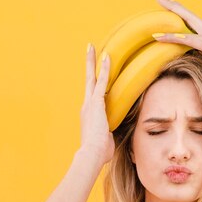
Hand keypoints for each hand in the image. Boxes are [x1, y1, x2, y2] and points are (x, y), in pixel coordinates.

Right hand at [80, 44, 115, 165]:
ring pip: (92, 77)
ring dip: (93, 62)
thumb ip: (110, 135)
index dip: (94, 82)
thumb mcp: (106, 140)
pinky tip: (107, 58)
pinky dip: (105, 70)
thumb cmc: (99, 152)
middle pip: (88, 80)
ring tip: (93, 47)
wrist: (92, 153)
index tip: (94, 72)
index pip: (93, 94)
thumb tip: (114, 139)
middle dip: (89, 65)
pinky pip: (101, 82)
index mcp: (89, 114)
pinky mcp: (96, 103)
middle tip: (89, 50)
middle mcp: (87, 106)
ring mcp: (90, 103)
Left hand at [152, 0, 201, 86]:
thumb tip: (193, 62)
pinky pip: (190, 41)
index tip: (168, 4)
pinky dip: (174, 39)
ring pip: (187, 27)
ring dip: (168, 24)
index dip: (181, 11)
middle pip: (189, 15)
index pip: (194, 20)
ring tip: (152, 21)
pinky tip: (161, 39)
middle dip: (173, 6)